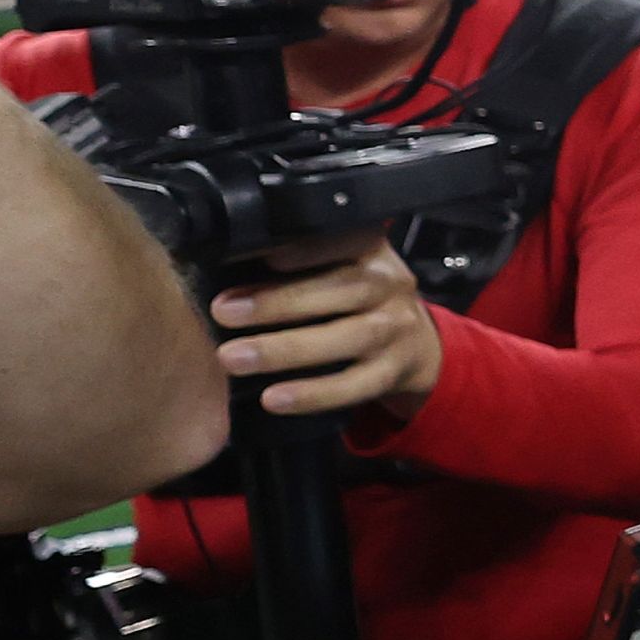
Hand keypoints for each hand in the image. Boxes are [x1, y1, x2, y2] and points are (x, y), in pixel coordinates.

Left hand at [211, 228, 441, 418]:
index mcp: (373, 251)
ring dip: (287, 349)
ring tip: (234, 358)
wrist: (415, 345)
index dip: (309, 250)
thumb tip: (233, 257)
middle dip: (281, 302)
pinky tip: (273, 398)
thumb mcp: (344, 266)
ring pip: (350, 337)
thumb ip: (305, 260)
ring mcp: (398, 330)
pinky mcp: (394, 372)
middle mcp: (392, 285)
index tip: (263, 257)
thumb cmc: (357, 300)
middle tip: (224, 312)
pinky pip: (355, 385)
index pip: (348, 240)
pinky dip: (314, 394)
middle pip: (346, 289)